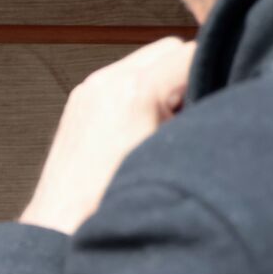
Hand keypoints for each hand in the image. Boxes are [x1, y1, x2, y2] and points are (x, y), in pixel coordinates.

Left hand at [21, 37, 195, 234]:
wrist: (62, 224)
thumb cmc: (111, 200)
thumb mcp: (170, 155)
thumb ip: (193, 115)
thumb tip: (207, 95)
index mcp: (132, 90)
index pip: (190, 53)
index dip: (210, 76)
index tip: (210, 105)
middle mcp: (105, 82)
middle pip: (166, 50)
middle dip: (185, 75)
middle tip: (190, 115)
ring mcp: (87, 90)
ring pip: (143, 62)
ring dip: (160, 84)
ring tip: (163, 126)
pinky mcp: (78, 102)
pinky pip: (119, 79)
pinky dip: (137, 93)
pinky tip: (140, 129)